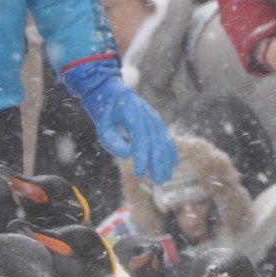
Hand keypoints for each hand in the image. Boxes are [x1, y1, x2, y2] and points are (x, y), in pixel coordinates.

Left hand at [61, 56, 176, 181]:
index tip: (140, 173)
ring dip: (165, 161)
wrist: (114, 95)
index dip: (142, 156)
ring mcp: (154, 118)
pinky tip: (173, 165)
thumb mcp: (103, 128)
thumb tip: (128, 155)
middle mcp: (147, 116)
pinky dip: (170, 152)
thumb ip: (113, 142)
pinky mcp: (157, 123)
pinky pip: (167, 138)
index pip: (140, 138)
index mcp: (132, 114)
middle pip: (155, 142)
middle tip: (158, 181)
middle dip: (157, 163)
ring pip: (163, 141)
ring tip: (165, 178)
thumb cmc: (106, 114)